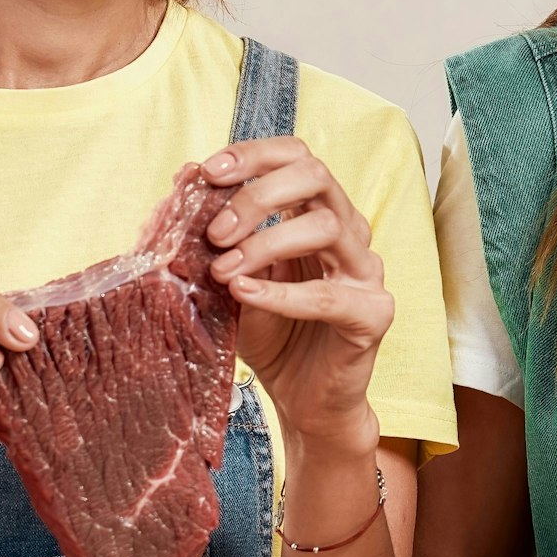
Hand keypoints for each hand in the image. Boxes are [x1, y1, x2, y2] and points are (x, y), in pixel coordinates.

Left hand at [199, 136, 392, 452]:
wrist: (303, 401)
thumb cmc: (272, 334)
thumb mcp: (233, 275)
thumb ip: (216, 232)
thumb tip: (184, 175)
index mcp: (318, 211)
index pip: (297, 155)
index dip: (254, 155)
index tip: (208, 172)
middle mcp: (349, 232)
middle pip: (316, 177)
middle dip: (259, 194)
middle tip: (215, 231)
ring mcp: (366, 271)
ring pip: (326, 226)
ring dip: (265, 243)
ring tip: (223, 270)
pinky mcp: (372, 314)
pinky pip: (329, 295)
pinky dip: (281, 293)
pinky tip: (244, 294)